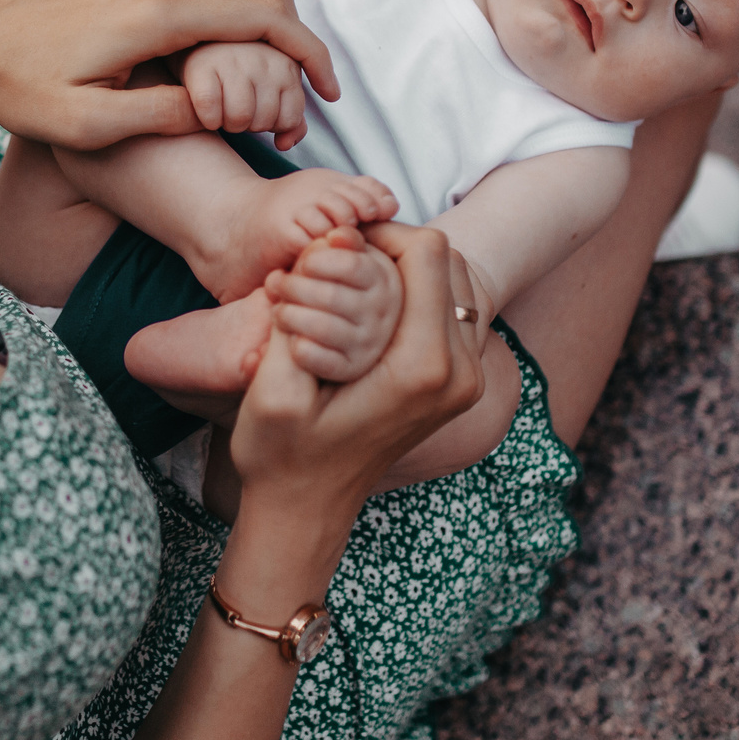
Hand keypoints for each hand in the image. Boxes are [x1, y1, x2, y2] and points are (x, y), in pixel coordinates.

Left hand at [0, 0, 335, 149]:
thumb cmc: (25, 92)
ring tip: (283, 54)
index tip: (327, 93)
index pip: (265, 18)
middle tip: (309, 82)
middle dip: (301, 32)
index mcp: (156, 12)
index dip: (309, 55)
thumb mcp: (91, 126)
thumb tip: (223, 112)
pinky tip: (249, 11)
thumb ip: (164, 117)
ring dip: (278, 2)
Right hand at [176, 41, 309, 148]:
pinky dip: (207, 119)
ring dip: (226, 124)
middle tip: (235, 106)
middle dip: (248, 125)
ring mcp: (234, 59)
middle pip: (262, 123)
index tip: (258, 109)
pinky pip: (210, 113)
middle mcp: (265, 58)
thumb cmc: (241, 72)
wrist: (197, 40)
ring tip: (221, 107)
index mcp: (288, 64)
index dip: (271, 124)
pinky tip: (204, 109)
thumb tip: (284, 145)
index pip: (289, 120)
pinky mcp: (202, 65)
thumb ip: (290, 118)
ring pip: (238, 120)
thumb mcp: (274, 89)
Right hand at [228, 221, 484, 529]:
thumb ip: (301, 312)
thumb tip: (332, 241)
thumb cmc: (281, 454)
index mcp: (423, 368)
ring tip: (352, 284)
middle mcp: (460, 372)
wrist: (307, 507)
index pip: (427, 253)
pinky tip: (368, 309)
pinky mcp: (457, 381)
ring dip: (405, 269)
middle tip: (341, 263)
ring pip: (453, 279)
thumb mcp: (273, 388)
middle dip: (394, 248)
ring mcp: (466, 379)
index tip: (334, 246)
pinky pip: (449, 307)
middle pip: (448, 260)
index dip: (379, 232)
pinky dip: (413, 293)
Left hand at [261, 226, 402, 381]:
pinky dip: (299, 349)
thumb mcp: (357, 256)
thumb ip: (348, 240)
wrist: (362, 327)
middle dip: (295, 287)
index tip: (302, 262)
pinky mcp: (352, 368)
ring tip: (279, 310)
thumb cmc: (351, 283)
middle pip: (330, 296)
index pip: (350, 265)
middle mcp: (382, 313)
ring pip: (322, 328)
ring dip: (290, 316)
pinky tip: (292, 338)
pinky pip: (321, 361)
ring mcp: (368, 343)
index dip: (318, 260)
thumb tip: (335, 236)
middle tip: (278, 284)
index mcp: (384, 279)